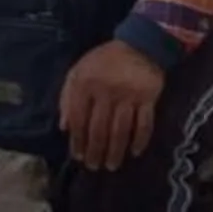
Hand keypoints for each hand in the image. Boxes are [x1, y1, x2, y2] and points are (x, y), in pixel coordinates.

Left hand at [59, 39, 163, 171]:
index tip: (78, 155)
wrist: (140, 44)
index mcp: (85, 83)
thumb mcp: (78, 71)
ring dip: (115, 151)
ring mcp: (128, 95)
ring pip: (120, 130)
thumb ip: (67, 97)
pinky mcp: (148, 98)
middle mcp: (106, 91)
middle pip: (99, 129)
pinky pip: (144, 124)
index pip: (78, 119)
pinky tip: (134, 153)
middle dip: (95, 151)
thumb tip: (64, 127)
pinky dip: (139, 140)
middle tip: (93, 167)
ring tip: (111, 165)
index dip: (77, 140)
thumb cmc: (105, 61)